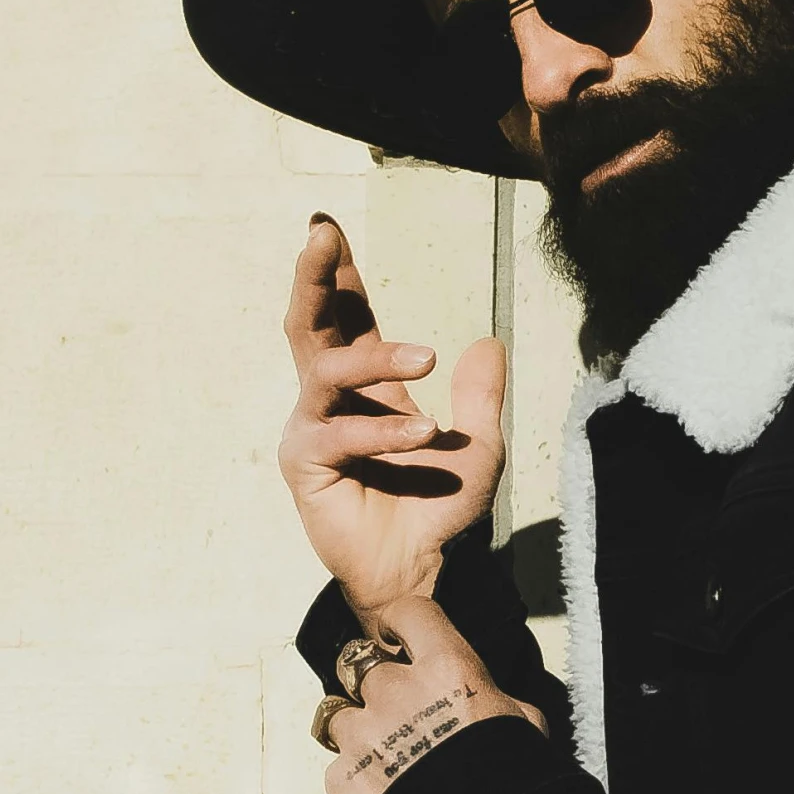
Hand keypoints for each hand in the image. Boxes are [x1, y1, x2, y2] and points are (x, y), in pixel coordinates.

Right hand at [278, 214, 506, 621]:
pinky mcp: (306, 465)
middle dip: (314, 276)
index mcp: (366, 385)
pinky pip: (339, 434)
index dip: (337, 273)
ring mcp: (313, 428)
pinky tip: (423, 436)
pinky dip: (382, 431)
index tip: (327, 225)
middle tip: (323, 234)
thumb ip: (481, 397)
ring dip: (377, 356)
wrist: (425, 568)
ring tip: (426, 358)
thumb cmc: (439, 505)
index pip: (347, 316)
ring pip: (328, 369)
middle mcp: (331, 399)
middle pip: (309, 323)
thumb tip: (488, 340)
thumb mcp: (479, 447)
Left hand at [321, 595, 546, 793]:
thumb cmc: (511, 782)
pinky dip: (355, 778)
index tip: (400, 636)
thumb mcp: (523, 725)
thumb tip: (486, 696)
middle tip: (400, 715)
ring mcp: (363, 735)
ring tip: (390, 763)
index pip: (409, 612)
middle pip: (364, 667)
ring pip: (341, 715)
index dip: (402, 623)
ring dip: (361, 733)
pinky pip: (337, 766)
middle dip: (378, 687)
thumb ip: (492, 698)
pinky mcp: (341, 779)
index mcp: (447, 669)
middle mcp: (396, 692)